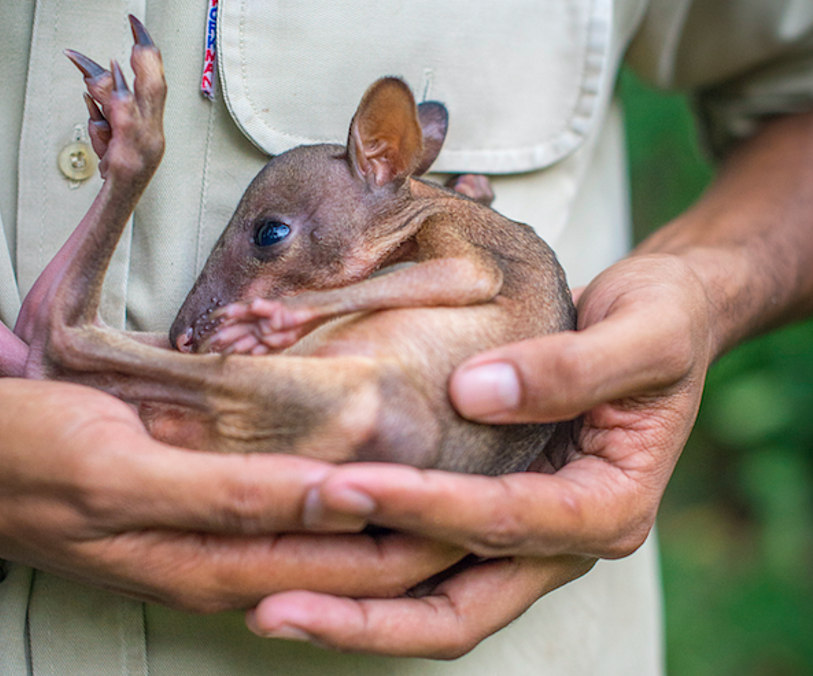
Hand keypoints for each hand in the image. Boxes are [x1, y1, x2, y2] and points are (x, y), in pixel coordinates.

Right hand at [0, 377, 461, 610]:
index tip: (494, 494)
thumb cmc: (27, 463)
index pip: (356, 561)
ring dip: (396, 505)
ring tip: (461, 464)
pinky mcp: (203, 501)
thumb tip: (331, 500)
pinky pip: (291, 501)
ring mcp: (219, 531)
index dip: (429, 531)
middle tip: (501, 477)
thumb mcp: (121, 476)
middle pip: (359, 553)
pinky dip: (344, 485)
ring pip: (333, 530)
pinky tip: (373, 454)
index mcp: (218, 559)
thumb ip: (228, 496)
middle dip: (433, 526)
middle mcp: (231, 555)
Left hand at [249, 253, 708, 656]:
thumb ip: (571, 368)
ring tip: (268, 600)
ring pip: (434, 599)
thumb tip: (476, 392)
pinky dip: (370, 569)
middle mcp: (560, 538)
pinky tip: (310, 550)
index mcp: (607, 506)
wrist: (663, 318)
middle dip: (365, 613)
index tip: (344, 485)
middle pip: (458, 607)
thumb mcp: (642, 333)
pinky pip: (428, 560)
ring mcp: (523, 532)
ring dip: (354, 606)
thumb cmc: (661, 321)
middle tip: (273, 603)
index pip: (504, 522)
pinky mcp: (493, 509)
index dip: (425, 510)